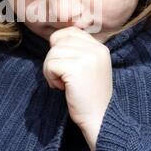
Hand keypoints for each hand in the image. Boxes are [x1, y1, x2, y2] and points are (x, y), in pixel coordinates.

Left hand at [43, 26, 112, 150]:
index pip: (70, 31)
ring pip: (52, 52)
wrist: (99, 119)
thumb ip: (78, 51)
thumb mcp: (89, 67)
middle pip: (58, 40)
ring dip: (50, 69)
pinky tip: (61, 88)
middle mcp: (96, 49)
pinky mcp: (76, 68)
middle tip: (61, 76)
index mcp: (100, 47)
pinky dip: (50, 77)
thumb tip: (54, 39)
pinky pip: (51, 64)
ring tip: (62, 83)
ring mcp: (87, 57)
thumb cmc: (89, 96)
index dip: (59, 45)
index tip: (64, 65)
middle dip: (54, 58)